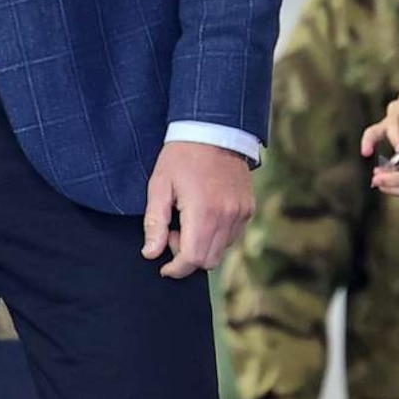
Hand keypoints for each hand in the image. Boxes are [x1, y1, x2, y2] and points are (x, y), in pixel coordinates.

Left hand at [143, 141, 252, 278]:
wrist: (214, 129)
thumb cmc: (181, 156)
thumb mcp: (159, 186)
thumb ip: (155, 223)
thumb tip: (150, 254)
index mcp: (203, 213)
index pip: (192, 260)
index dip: (175, 269)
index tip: (164, 267)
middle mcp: (227, 217)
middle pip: (208, 261)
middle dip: (187, 257)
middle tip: (174, 233)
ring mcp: (241, 213)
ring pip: (222, 250)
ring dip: (203, 247)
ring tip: (189, 221)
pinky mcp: (248, 208)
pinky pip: (233, 236)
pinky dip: (217, 236)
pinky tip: (204, 216)